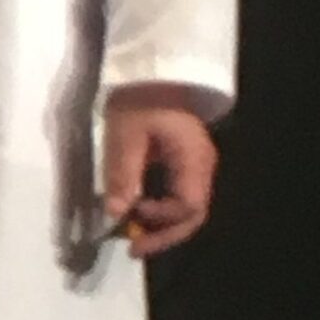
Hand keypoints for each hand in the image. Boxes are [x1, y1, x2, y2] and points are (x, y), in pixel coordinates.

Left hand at [101, 84, 217, 257]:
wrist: (153, 70)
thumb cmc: (139, 99)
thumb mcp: (124, 135)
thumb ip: (122, 174)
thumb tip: (115, 213)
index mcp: (194, 160)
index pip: (189, 207)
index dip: (161, 219)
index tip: (130, 215)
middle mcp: (203, 167)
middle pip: (193, 214)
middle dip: (164, 235)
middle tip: (133, 249)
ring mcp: (196, 164)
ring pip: (188, 207)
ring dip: (162, 225)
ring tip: (134, 236)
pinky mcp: (185, 161)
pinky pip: (179, 194)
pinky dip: (161, 208)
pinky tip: (139, 212)